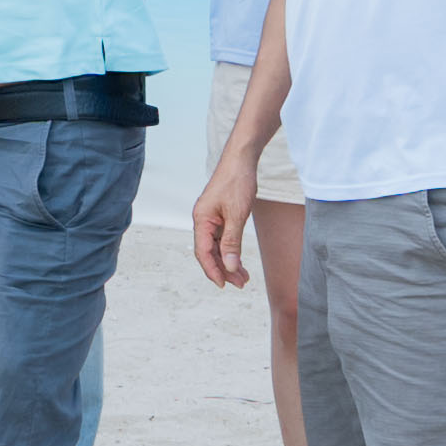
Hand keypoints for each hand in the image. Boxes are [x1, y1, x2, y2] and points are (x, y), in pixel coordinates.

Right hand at [190, 152, 256, 289]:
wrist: (242, 159)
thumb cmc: (237, 182)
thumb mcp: (237, 215)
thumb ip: (232, 242)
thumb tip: (229, 265)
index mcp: (201, 219)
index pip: (203, 252)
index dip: (212, 270)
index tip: (223, 285)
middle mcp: (203, 220)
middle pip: (209, 252)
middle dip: (224, 269)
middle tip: (241, 283)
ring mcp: (211, 218)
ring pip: (217, 247)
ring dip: (229, 262)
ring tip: (244, 277)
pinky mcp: (220, 215)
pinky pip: (223, 238)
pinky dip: (231, 250)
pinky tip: (239, 260)